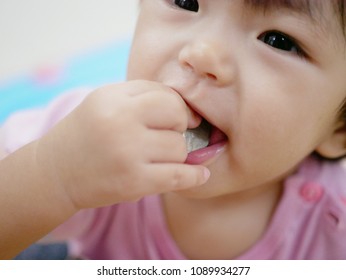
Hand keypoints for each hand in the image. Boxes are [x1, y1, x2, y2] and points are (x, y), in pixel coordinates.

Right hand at [35, 80, 209, 209]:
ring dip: (175, 154)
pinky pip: (178, 176)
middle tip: (164, 136)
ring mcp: (126, 154)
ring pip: (179, 148)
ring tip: (157, 156)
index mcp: (113, 99)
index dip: (178, 107)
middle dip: (178, 128)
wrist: (55, 172)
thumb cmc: (88, 133)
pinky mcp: (132, 183)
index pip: (166, 95)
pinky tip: (200, 174)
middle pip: (177, 118)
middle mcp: (119, 122)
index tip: (179, 119)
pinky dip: (194, 176)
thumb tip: (188, 110)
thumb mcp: (106, 101)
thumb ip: (144, 95)